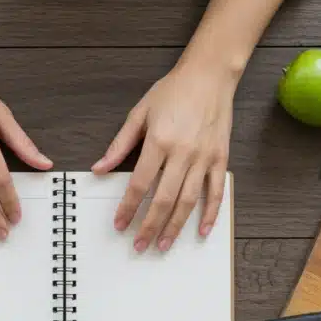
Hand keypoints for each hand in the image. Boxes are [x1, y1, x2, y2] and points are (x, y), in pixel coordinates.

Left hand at [93, 64, 233, 251]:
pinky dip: (210, 214)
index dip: (128, 208)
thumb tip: (99, 168)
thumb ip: (119, 144)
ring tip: (163, 245)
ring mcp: (204, 158)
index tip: (119, 224)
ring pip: (189, 201)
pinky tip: (200, 231)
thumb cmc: (174, 91)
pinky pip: (215, 192)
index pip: (140, 184)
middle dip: (149, 226)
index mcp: (159, 142)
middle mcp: (183, 153)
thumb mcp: (140, 113)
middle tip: (139, 245)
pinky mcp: (220, 158)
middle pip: (164, 199)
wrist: (209, 75)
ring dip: (175, 227)